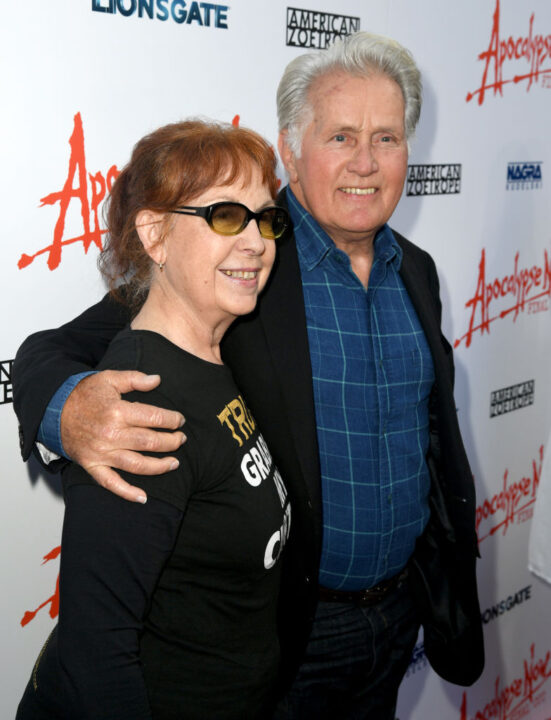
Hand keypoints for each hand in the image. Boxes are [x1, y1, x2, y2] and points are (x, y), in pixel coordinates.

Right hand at [60, 371, 185, 502]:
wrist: (54, 410)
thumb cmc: (84, 394)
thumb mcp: (109, 378)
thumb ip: (134, 378)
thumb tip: (157, 380)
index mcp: (117, 412)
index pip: (154, 418)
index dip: (172, 420)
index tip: (179, 420)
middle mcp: (111, 435)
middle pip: (150, 442)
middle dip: (171, 442)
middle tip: (181, 439)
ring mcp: (101, 453)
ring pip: (137, 465)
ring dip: (159, 466)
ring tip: (175, 463)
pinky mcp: (92, 465)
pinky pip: (111, 483)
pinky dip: (127, 492)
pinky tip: (143, 497)